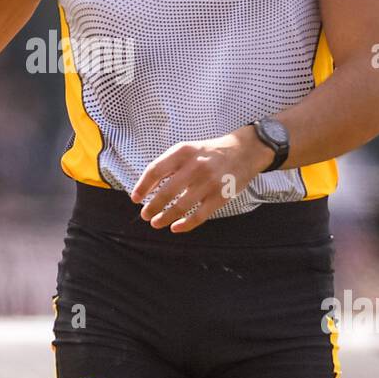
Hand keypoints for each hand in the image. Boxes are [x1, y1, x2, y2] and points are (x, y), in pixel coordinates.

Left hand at [130, 127, 271, 232]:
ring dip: (165, 218)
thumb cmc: (209, 152)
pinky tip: (175, 227)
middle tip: (145, 215)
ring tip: (156, 223)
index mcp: (183, 152)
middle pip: (166, 192)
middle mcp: (196, 166)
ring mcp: (209, 182)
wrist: (244, 151)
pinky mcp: (221, 196)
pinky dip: (185, 225)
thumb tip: (146, 187)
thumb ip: (168, 165)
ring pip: (181, 206)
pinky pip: (199, 216)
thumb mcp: (187, 149)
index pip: (155, 170)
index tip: (135, 198)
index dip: (142, 187)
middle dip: (152, 207)